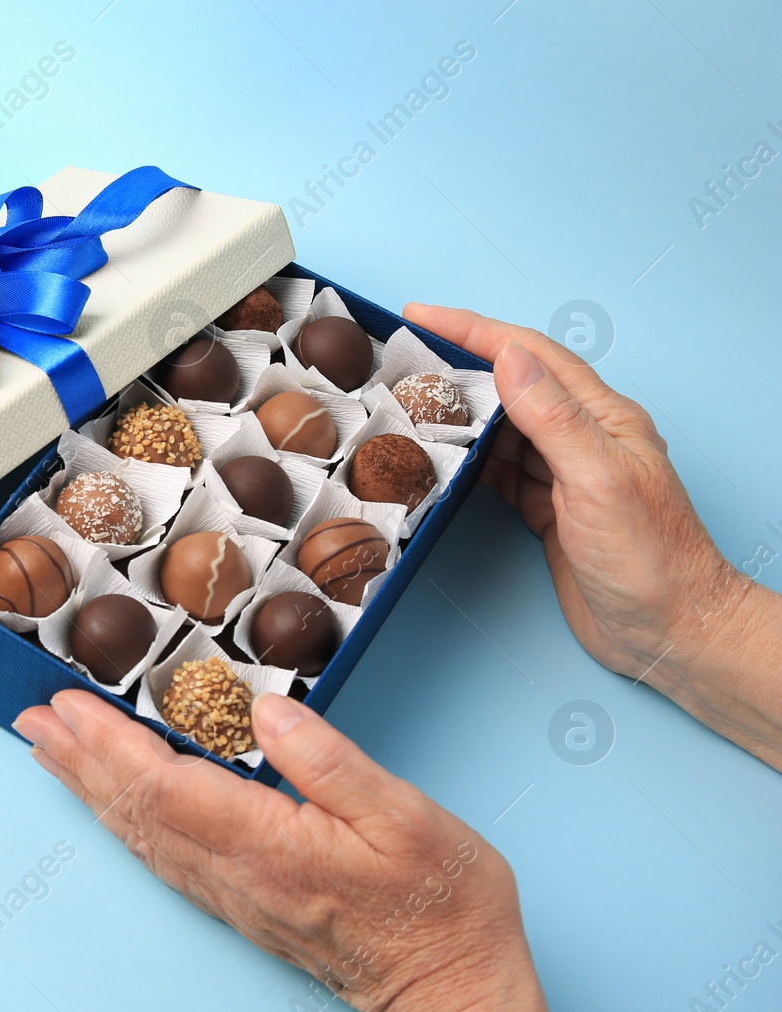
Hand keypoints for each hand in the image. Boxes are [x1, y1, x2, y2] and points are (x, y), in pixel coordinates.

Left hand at [14, 690, 558, 1011]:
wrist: (451, 988)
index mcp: (268, 845)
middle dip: (78, 760)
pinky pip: (164, 854)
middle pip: (135, 809)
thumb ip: (330, 762)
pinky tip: (113, 803)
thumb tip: (266, 710)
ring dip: (91, 788)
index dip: (107, 743)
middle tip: (32, 718)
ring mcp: (234, 893)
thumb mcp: (407, 818)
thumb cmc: (442, 905)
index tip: (66, 706)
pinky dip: (125, 819)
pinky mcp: (243, 901)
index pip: (163, 786)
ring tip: (54, 751)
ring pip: (142, 834)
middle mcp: (236, 873)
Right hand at [404, 304, 781, 768]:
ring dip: (458, 416)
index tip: (422, 316)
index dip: (473, 330)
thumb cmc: (651, 560)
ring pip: (501, 429)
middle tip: (405, 359)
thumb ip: (553, 417)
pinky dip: (468, 462)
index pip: (530, 355)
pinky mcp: (550, 511)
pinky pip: (500, 473)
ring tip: (412, 407)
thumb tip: (509, 358)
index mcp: (602, 417)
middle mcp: (583, 438)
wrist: (670, 630)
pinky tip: (445, 461)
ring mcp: (566, 475)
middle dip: (458, 366)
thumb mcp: (598, 480)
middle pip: (511, 385)